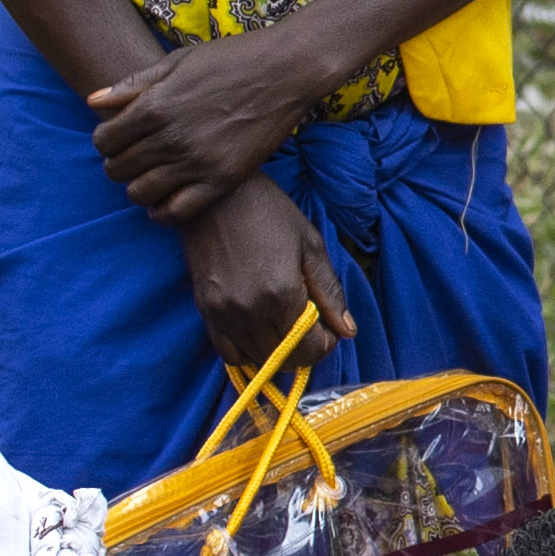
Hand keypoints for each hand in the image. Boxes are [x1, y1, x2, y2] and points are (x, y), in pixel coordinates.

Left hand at [86, 28, 319, 219]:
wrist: (285, 71)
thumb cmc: (230, 60)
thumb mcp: (177, 62)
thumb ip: (133, 85)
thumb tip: (93, 102)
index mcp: (155, 106)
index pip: (104, 140)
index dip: (104, 141)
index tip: (117, 138)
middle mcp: (170, 138)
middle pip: (118, 169)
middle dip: (118, 164)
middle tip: (132, 157)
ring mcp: (197, 162)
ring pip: (141, 193)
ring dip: (137, 188)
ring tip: (149, 176)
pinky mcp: (222, 180)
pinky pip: (178, 211)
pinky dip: (163, 212)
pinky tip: (164, 201)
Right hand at [180, 175, 344, 369]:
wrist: (218, 195)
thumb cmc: (270, 212)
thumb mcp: (311, 246)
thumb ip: (330, 292)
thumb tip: (348, 331)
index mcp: (282, 293)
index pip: (310, 350)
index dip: (325, 344)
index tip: (327, 326)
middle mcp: (251, 310)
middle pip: (286, 360)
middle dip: (305, 349)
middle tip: (310, 325)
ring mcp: (224, 313)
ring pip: (259, 360)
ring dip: (279, 351)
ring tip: (286, 323)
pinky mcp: (206, 310)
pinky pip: (228, 353)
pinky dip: (248, 351)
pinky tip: (260, 329)